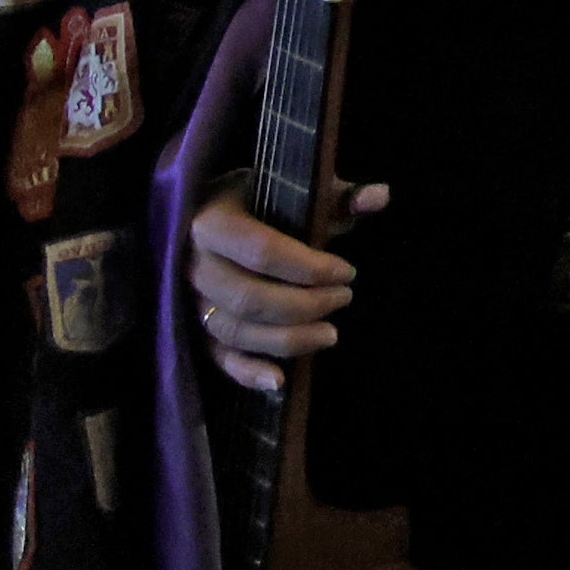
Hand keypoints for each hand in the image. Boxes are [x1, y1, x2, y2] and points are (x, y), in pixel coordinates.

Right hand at [189, 181, 377, 398]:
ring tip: (331, 334)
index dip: (308, 268)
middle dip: (304, 306)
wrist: (215, 212)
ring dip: (287, 340)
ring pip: (235, 331)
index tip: (346, 273)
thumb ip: (337, 195)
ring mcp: (190, 298)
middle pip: (248, 298)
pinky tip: (280, 382)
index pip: (261, 252)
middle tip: (345, 298)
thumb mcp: (298, 188)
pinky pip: (217, 356)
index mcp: (211, 220)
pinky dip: (246, 372)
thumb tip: (379, 197)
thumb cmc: (263, 198)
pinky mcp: (194, 326)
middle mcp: (192, 263)